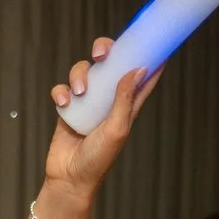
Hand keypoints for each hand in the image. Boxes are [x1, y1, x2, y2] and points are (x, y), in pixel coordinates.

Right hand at [43, 36, 160, 207]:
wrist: (69, 178)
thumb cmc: (98, 159)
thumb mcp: (116, 129)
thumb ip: (125, 99)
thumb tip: (139, 69)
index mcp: (127, 105)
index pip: (143, 76)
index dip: (151, 57)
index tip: (156, 39)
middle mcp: (108, 100)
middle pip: (111, 63)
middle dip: (106, 51)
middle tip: (102, 53)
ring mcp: (88, 103)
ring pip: (85, 71)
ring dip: (79, 76)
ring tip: (79, 94)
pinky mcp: (68, 108)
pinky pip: (63, 89)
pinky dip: (61, 92)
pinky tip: (64, 104)